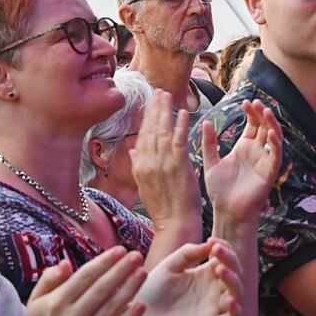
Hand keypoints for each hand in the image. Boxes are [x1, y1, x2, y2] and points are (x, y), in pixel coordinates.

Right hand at [26, 247, 146, 315]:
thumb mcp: (36, 299)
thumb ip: (49, 279)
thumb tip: (66, 263)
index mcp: (58, 302)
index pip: (85, 277)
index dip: (104, 262)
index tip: (120, 250)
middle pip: (101, 289)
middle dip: (121, 270)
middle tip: (137, 256)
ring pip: (111, 307)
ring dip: (129, 288)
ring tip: (142, 272)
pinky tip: (140, 304)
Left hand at [125, 239, 242, 315]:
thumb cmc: (153, 291)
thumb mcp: (169, 266)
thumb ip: (187, 253)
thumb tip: (210, 244)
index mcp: (205, 274)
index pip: (226, 258)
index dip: (224, 247)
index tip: (212, 241)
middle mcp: (213, 289)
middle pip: (235, 273)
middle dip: (230, 260)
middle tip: (217, 251)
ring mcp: (213, 307)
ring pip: (237, 294)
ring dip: (233, 280)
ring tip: (220, 270)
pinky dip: (236, 311)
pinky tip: (229, 300)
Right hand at [130, 90, 201, 232]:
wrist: (174, 223)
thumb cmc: (163, 208)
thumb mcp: (144, 186)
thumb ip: (138, 165)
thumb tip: (132, 149)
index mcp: (139, 166)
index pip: (142, 136)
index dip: (146, 118)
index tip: (149, 103)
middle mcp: (147, 161)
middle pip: (149, 129)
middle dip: (153, 108)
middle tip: (157, 91)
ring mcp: (162, 162)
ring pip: (162, 130)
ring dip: (165, 110)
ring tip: (167, 95)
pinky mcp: (178, 164)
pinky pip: (179, 139)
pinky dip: (180, 124)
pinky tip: (183, 112)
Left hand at [203, 99, 282, 224]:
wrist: (226, 212)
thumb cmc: (220, 190)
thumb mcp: (211, 163)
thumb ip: (209, 143)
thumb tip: (206, 122)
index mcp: (243, 147)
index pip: (252, 124)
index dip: (251, 112)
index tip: (246, 101)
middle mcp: (256, 152)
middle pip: (264, 127)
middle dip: (261, 114)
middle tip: (255, 102)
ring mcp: (264, 161)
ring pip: (274, 137)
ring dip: (272, 124)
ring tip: (266, 111)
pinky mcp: (269, 173)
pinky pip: (276, 155)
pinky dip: (276, 144)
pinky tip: (271, 133)